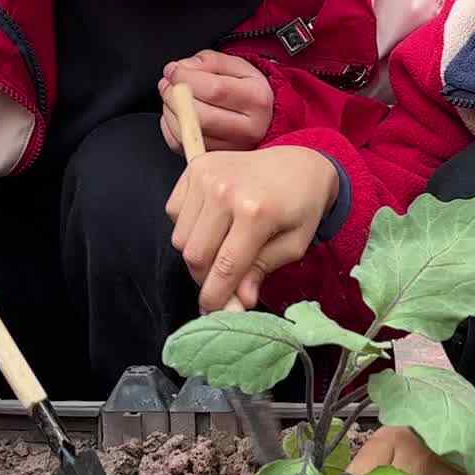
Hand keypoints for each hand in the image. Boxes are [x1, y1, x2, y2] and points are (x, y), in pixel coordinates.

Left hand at [159, 51, 273, 151]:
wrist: (262, 117)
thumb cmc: (247, 91)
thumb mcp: (237, 66)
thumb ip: (210, 62)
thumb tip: (182, 69)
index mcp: (256, 99)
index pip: (215, 90)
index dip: (186, 78)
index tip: (173, 70)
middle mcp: (249, 128)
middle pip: (200, 115)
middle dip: (174, 96)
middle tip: (167, 84)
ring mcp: (232, 148)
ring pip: (188, 132)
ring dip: (170, 110)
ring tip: (171, 96)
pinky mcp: (215, 157)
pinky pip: (181, 144)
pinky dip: (170, 127)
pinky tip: (176, 114)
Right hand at [165, 146, 339, 311]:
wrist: (300, 162)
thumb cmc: (301, 206)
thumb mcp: (293, 245)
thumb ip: (262, 270)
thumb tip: (238, 301)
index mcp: (255, 212)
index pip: (224, 268)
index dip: (216, 297)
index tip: (214, 313)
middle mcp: (225, 191)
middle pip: (194, 256)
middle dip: (205, 278)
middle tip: (222, 281)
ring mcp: (206, 176)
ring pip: (180, 238)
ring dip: (197, 252)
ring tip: (221, 247)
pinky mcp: (195, 168)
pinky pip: (174, 212)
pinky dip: (188, 226)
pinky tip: (212, 222)